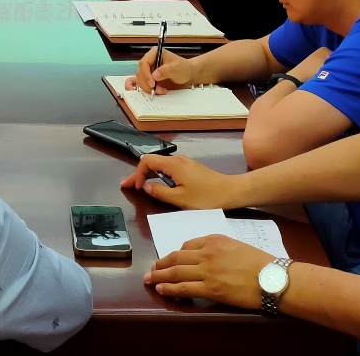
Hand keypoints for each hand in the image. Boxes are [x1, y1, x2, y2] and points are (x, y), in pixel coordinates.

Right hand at [120, 153, 237, 208]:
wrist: (230, 192)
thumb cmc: (206, 197)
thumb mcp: (180, 199)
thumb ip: (160, 192)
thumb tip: (146, 187)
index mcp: (173, 165)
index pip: (147, 161)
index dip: (137, 173)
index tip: (136, 188)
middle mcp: (177, 160)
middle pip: (152, 161)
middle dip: (139, 173)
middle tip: (129, 185)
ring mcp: (184, 163)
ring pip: (161, 165)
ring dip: (149, 174)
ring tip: (141, 186)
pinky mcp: (190, 168)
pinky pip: (169, 169)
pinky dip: (159, 175)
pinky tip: (159, 184)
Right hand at [126, 46, 193, 94]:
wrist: (188, 73)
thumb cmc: (183, 68)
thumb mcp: (176, 69)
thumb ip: (165, 71)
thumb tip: (154, 76)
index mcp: (154, 53)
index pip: (144, 63)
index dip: (146, 74)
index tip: (152, 84)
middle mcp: (150, 60)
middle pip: (140, 72)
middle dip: (147, 83)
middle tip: (156, 90)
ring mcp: (149, 68)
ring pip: (141, 79)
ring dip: (148, 87)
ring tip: (160, 90)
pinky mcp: (150, 76)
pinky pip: (144, 82)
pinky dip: (149, 88)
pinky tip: (157, 90)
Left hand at [145, 234, 271, 308]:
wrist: (271, 277)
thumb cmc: (258, 262)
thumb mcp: (235, 245)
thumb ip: (217, 247)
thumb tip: (204, 254)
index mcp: (213, 239)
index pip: (187, 245)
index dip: (175, 254)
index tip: (169, 260)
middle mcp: (207, 253)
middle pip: (177, 257)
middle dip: (161, 264)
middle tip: (152, 269)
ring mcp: (207, 271)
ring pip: (176, 272)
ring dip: (160, 276)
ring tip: (150, 280)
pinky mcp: (211, 289)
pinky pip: (184, 287)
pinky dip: (170, 288)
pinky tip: (162, 289)